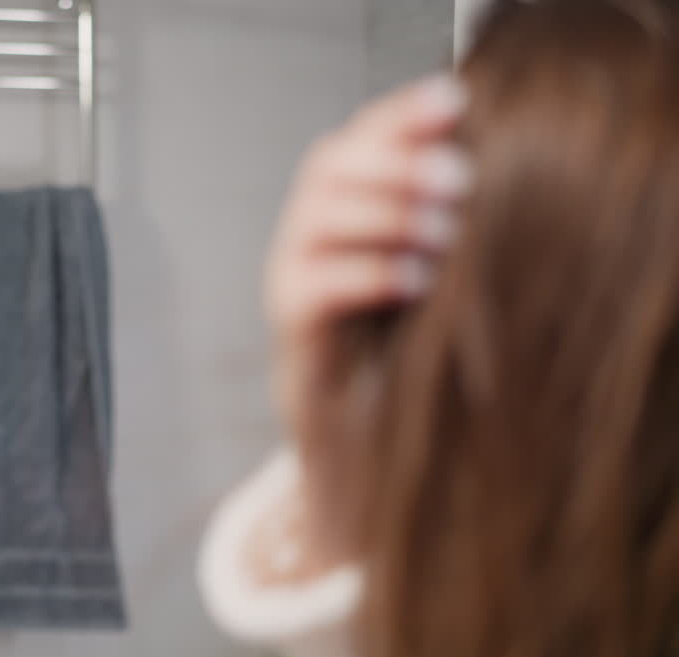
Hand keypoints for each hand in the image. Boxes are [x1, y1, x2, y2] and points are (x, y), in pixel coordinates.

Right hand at [267, 74, 470, 451]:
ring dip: (385, 215)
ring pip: (317, 217)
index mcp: (344, 197)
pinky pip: (313, 286)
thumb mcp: (435, 258)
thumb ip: (448, 210)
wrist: (363, 415)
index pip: (361, 134)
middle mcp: (309, 226)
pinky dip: (367, 274)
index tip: (456, 102)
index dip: (402, 114)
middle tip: (460, 179)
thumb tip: (504, 159)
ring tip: (446, 234)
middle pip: (330, 165)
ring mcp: (291, 271)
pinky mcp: (290, 322)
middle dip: (396, 163)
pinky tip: (417, 280)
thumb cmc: (409, 327)